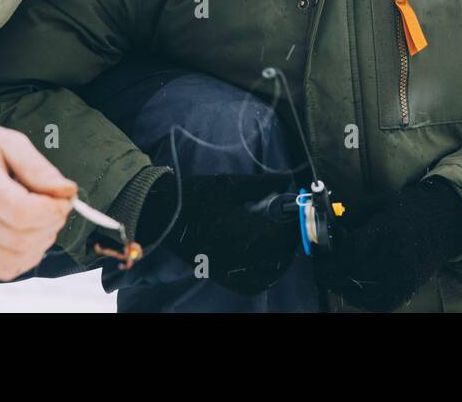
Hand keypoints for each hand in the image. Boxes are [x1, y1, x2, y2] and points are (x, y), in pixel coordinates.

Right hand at [0, 117, 76, 280]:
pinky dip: (25, 257)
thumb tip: (68, 192)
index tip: (64, 198)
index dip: (54, 210)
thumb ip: (39, 168)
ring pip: (15, 259)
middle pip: (22, 238)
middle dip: (52, 225)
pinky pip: (1, 270)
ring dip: (42, 243)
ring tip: (42, 219)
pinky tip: (28, 235)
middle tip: (56, 206)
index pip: (23, 212)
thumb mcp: (7, 141)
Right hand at [137, 172, 298, 294]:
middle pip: (279, 256)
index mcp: (244, 231)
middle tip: (290, 223)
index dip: (296, 225)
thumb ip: (263, 183)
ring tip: (279, 240)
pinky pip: (250, 284)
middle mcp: (239, 255)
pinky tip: (264, 260)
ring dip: (280, 259)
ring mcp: (229, 268)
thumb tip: (287, 177)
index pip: (283, 236)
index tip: (298, 212)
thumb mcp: (231, 184)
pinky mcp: (219, 274)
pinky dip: (263, 276)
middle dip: (290, 240)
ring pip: (268, 274)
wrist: (162, 213)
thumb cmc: (196, 195)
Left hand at [315, 177, 461, 312]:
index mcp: (386, 233)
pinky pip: (377, 303)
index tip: (316, 254)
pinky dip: (360, 298)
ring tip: (331, 277)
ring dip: (341, 286)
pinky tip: (351, 287)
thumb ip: (352, 215)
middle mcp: (394, 259)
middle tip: (319, 267)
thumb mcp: (379, 204)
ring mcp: (402, 278)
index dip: (327, 256)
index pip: (348, 252)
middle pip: (351, 274)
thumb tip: (325, 226)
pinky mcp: (407, 291)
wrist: (444, 223)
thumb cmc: (408, 209)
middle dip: (330, 272)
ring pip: (361, 293)